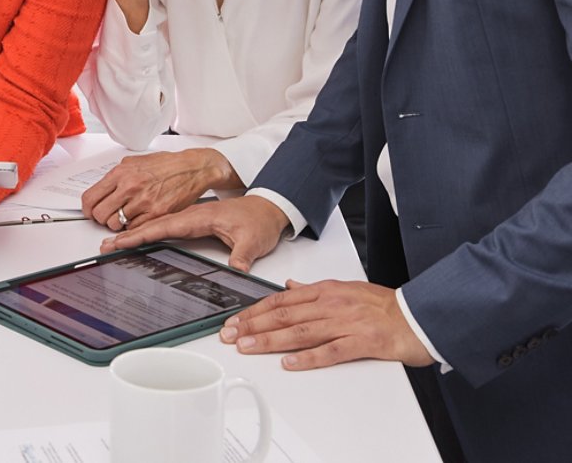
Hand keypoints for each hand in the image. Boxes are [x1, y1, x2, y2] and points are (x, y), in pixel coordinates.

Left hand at [82, 149, 241, 229]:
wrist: (191, 168)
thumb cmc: (164, 165)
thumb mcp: (133, 163)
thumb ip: (116, 177)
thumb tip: (100, 190)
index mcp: (120, 173)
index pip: (91, 197)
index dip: (87, 208)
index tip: (89, 211)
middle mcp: (130, 187)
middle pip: (100, 214)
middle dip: (101, 218)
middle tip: (107, 215)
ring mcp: (143, 202)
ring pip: (116, 224)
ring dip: (118, 223)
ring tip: (125, 216)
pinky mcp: (156, 213)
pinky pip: (134, 228)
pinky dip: (133, 226)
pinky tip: (138, 217)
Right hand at [104, 195, 290, 272]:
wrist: (268, 208)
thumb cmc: (259, 220)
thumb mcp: (253, 240)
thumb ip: (242, 255)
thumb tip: (236, 268)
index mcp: (200, 217)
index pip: (165, 226)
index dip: (142, 234)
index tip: (122, 240)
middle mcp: (192, 216)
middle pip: (154, 225)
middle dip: (129, 234)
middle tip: (107, 244)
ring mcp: (191, 219)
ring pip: (158, 226)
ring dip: (135, 233)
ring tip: (115, 243)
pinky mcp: (194, 223)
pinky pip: (166, 228)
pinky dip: (149, 233)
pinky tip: (139, 239)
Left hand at [220, 279, 435, 369]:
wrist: (420, 314)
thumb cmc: (384, 305)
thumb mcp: (345, 288)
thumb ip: (314, 290)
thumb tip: (289, 286)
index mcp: (325, 291)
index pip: (281, 300)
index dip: (254, 311)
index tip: (234, 321)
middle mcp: (332, 304)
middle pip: (284, 315)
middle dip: (253, 325)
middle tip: (230, 335)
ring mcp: (346, 323)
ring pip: (300, 331)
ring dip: (270, 340)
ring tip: (248, 347)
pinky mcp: (363, 342)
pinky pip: (331, 351)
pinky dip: (308, 358)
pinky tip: (290, 364)